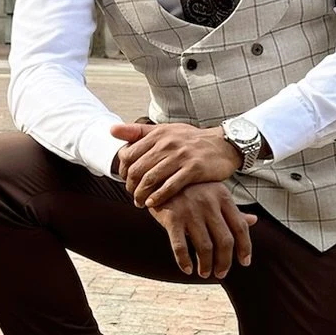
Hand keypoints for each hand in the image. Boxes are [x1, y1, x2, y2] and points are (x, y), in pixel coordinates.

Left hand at [112, 121, 240, 207]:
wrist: (224, 144)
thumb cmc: (191, 140)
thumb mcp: (165, 131)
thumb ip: (138, 132)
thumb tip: (111, 130)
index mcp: (158, 134)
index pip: (128, 154)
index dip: (122, 171)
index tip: (126, 181)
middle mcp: (167, 143)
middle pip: (137, 169)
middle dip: (131, 186)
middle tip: (132, 196)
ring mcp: (181, 156)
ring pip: (151, 178)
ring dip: (142, 195)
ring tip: (140, 203)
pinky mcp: (194, 169)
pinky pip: (170, 186)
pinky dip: (159, 196)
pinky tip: (153, 204)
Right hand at [151, 182, 256, 278]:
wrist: (159, 176)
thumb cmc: (190, 187)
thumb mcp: (214, 193)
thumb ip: (232, 209)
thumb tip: (253, 221)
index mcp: (222, 196)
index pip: (240, 227)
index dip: (245, 248)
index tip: (245, 262)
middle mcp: (209, 203)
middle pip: (224, 240)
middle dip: (225, 262)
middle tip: (221, 273)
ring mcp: (190, 210)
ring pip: (205, 247)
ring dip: (206, 265)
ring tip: (205, 273)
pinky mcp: (171, 218)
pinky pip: (180, 246)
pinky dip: (184, 261)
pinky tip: (187, 269)